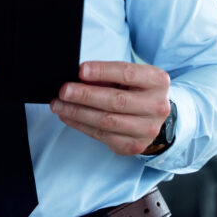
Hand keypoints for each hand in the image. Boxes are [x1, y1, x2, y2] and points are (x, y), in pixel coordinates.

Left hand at [50, 60, 170, 155]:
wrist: (155, 116)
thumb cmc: (136, 90)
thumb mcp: (129, 77)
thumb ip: (108, 75)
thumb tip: (78, 77)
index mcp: (157, 81)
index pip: (127, 74)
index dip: (102, 71)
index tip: (80, 70)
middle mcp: (157, 106)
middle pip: (116, 101)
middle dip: (85, 95)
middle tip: (64, 91)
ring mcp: (147, 129)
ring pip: (106, 121)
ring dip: (78, 112)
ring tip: (59, 105)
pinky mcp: (133, 145)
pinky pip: (102, 136)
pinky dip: (81, 125)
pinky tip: (68, 116)